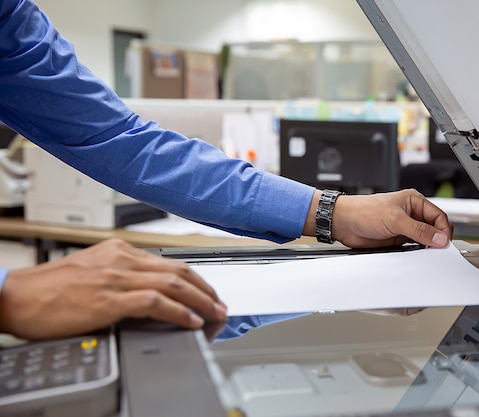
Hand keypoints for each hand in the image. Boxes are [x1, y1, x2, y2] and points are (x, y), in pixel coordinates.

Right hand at [0, 239, 226, 339]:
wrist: (15, 296)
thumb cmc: (48, 289)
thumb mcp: (92, 272)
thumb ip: (121, 276)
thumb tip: (149, 293)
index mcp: (119, 251)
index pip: (169, 262)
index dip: (195, 279)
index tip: (207, 293)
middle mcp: (122, 259)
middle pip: (179, 270)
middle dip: (206, 289)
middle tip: (220, 305)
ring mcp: (116, 277)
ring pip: (173, 283)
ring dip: (200, 300)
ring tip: (215, 314)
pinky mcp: (108, 298)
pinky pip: (154, 301)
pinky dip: (178, 311)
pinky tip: (190, 321)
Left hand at [305, 189, 452, 248]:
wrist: (344, 222)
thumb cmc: (364, 211)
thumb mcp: (395, 220)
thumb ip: (419, 230)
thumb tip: (439, 238)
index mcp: (414, 201)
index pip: (438, 216)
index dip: (443, 230)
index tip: (442, 243)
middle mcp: (411, 213)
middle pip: (434, 228)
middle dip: (436, 239)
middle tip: (436, 251)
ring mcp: (405, 227)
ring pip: (425, 239)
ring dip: (426, 246)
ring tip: (426, 254)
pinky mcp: (398, 239)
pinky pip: (413, 247)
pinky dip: (417, 252)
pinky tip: (416, 256)